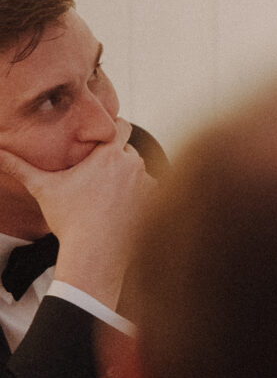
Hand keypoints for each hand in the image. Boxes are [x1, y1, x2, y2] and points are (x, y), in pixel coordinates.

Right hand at [0, 119, 152, 311]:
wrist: (95, 251)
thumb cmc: (69, 219)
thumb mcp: (43, 189)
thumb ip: (20, 168)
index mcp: (109, 155)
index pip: (121, 125)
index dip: (112, 129)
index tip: (101, 139)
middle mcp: (133, 164)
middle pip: (128, 150)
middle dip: (115, 158)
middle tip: (98, 173)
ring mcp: (147, 182)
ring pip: (138, 169)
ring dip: (128, 175)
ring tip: (107, 192)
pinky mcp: (156, 199)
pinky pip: (150, 188)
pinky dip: (138, 193)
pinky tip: (121, 205)